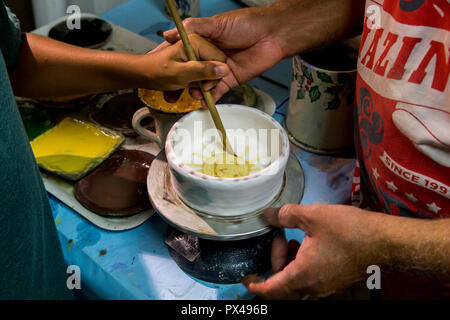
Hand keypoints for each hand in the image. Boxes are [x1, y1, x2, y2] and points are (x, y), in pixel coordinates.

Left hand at [138, 34, 229, 90]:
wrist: (142, 74)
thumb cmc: (156, 71)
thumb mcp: (181, 74)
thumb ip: (203, 71)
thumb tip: (223, 70)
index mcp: (196, 42)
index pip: (220, 60)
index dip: (214, 75)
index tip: (204, 85)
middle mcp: (197, 47)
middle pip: (216, 67)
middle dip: (207, 82)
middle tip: (195, 90)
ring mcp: (195, 56)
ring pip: (209, 74)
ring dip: (201, 86)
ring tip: (189, 91)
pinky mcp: (193, 65)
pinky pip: (202, 76)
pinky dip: (197, 85)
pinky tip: (189, 91)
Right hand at [164, 7, 284, 99]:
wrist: (272, 35)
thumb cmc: (247, 24)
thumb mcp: (217, 23)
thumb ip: (195, 27)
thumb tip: (170, 33)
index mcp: (204, 41)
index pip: (185, 53)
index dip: (176, 61)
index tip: (165, 68)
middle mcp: (210, 56)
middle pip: (193, 71)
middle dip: (186, 79)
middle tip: (180, 84)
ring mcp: (219, 70)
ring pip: (204, 82)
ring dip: (198, 89)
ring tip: (194, 92)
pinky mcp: (230, 80)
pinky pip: (218, 91)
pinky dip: (211, 98)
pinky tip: (204, 102)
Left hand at [242, 204, 382, 298]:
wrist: (385, 242)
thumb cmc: (348, 230)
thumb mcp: (313, 216)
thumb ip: (286, 216)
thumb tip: (268, 215)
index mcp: (303, 275)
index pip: (271, 290)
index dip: (255, 285)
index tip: (246, 277)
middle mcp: (313, 287)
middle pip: (283, 281)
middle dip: (276, 258)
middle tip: (282, 236)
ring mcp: (326, 286)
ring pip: (297, 278)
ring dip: (290, 259)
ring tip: (298, 237)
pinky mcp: (336, 281)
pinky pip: (311, 276)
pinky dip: (303, 262)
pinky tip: (312, 242)